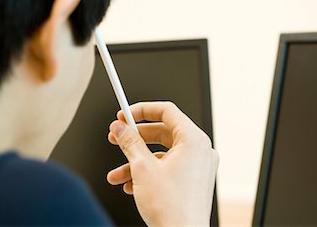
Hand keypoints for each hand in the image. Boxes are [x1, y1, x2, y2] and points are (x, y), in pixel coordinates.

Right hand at [106, 102, 218, 225]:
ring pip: (162, 155)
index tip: (124, 114)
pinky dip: (148, 173)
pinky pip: (168, 169)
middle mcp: (200, 150)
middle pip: (162, 132)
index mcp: (193, 139)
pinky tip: (130, 185)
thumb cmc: (172, 207)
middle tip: (116, 138)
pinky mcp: (193, 181)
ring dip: (136, 162)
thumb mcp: (142, 168)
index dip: (141, 110)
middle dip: (135, 139)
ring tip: (117, 174)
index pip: (166, 111)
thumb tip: (120, 127)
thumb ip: (129, 142)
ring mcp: (198, 167)